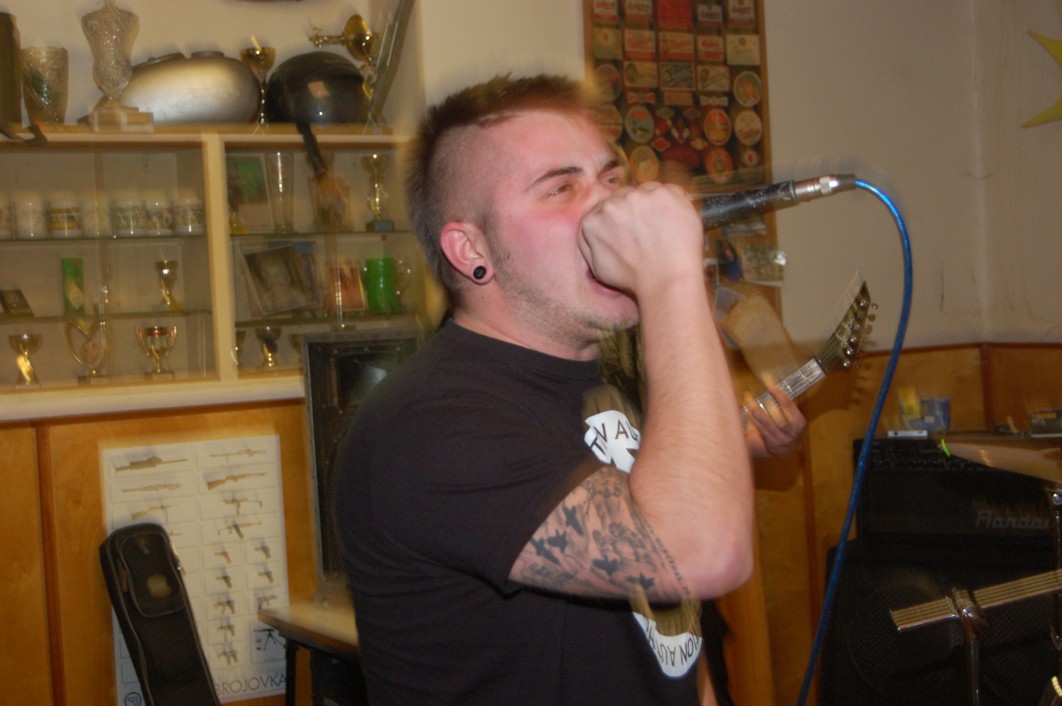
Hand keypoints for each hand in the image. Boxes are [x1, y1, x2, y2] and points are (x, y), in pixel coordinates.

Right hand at [579, 182, 702, 295]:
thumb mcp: (597, 267)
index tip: (633, 228)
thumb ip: (588, 242)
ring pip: (647, 191)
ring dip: (654, 204)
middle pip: (625, 196)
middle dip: (635, 209)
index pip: (606, 207)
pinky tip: (675, 222)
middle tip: (649, 229)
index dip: (622, 217)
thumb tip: (592, 225)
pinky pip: (671, 191)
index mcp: (593, 220)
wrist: (666, 281)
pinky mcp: (666, 193)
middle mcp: (613, 203)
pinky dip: (675, 203)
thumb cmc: (633, 279)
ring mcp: (640, 196)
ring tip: (663, 227)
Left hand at [744, 385, 805, 458]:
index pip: (788, 404)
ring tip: (747, 398)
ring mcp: (781, 440)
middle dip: (767, 404)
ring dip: (755, 409)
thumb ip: (783, 403)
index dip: (777, 392)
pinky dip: (753, 418)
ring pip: (767, 424)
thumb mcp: (791, 416)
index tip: (767, 379)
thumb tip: (768, 381)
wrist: (785, 450)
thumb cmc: (786, 426)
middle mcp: (792, 433)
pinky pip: (760, 429)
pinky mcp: (770, 443)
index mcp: (799, 422)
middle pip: (780, 419)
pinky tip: (747, 409)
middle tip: (759, 392)